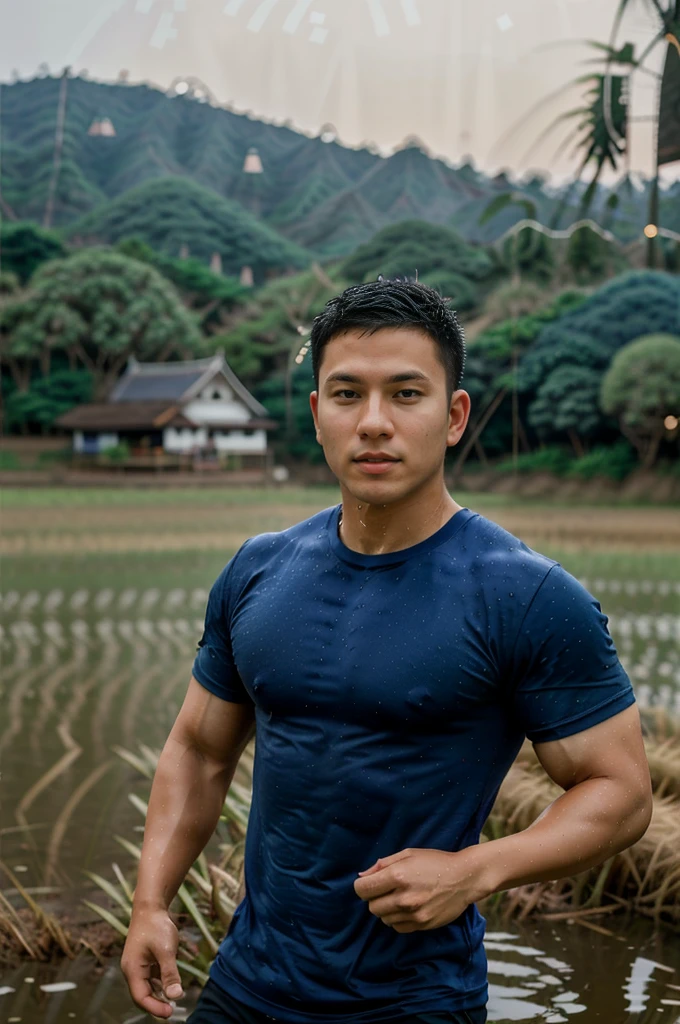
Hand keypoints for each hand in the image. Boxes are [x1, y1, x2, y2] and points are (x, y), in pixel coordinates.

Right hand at [121, 907, 183, 1019]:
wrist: (151, 906)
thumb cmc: (156, 926)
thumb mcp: (166, 950)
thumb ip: (170, 974)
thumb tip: (176, 996)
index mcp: (132, 969)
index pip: (140, 997)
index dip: (154, 1007)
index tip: (170, 1013)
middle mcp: (132, 970)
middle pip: (143, 995)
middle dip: (157, 1004)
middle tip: (173, 1010)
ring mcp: (138, 966)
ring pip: (148, 987)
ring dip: (160, 994)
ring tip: (174, 1000)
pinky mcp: (145, 961)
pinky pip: (152, 978)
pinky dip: (161, 983)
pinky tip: (172, 985)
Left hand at [353, 846, 486, 933]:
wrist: (464, 878)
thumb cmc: (435, 862)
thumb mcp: (408, 854)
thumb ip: (383, 864)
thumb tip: (362, 876)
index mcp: (397, 876)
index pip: (362, 889)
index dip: (362, 886)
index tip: (368, 884)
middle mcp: (403, 898)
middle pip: (371, 907)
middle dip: (374, 898)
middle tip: (387, 889)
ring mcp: (413, 914)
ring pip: (383, 919)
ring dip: (387, 909)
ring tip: (400, 897)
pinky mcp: (422, 925)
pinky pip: (397, 927)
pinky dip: (398, 919)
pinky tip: (408, 907)